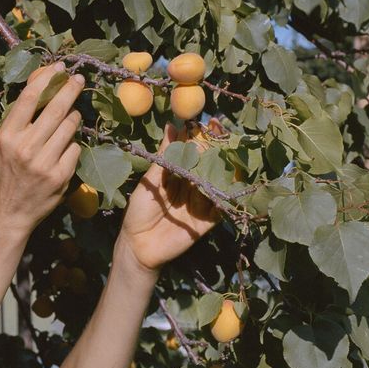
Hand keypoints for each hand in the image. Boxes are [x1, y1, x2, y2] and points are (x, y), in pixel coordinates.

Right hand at [0, 63, 85, 235]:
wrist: (8, 213)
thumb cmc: (6, 173)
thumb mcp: (5, 145)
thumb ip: (21, 119)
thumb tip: (42, 85)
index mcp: (7, 137)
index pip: (29, 98)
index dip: (47, 78)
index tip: (59, 67)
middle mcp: (25, 148)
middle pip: (55, 108)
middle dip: (70, 89)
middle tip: (78, 79)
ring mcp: (44, 163)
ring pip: (70, 126)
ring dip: (74, 117)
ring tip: (71, 116)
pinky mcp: (60, 176)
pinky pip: (75, 148)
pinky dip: (72, 145)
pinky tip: (65, 148)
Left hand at [119, 124, 218, 272]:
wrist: (138, 246)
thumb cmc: (139, 211)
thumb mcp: (150, 181)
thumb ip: (163, 157)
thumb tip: (171, 126)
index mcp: (178, 174)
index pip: (193, 152)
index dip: (200, 137)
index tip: (205, 122)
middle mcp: (192, 185)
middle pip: (208, 164)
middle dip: (215, 147)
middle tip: (219, 130)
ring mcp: (201, 202)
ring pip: (217, 182)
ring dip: (223, 167)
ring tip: (225, 151)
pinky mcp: (208, 220)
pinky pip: (222, 206)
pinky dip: (227, 195)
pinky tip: (230, 181)